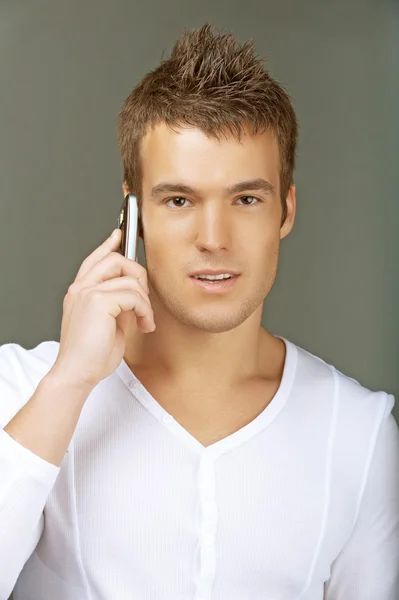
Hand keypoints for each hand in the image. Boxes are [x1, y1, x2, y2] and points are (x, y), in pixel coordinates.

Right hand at [51, 229, 154, 390]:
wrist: (77, 373)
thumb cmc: (91, 356)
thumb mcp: (108, 324)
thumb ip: (118, 305)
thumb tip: (135, 298)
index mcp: (80, 292)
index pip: (94, 259)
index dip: (108, 245)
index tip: (118, 235)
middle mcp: (81, 288)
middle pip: (116, 260)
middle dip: (139, 276)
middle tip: (144, 303)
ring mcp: (87, 292)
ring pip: (130, 278)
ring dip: (145, 302)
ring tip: (144, 321)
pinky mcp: (98, 301)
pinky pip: (134, 296)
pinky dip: (145, 310)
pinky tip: (143, 325)